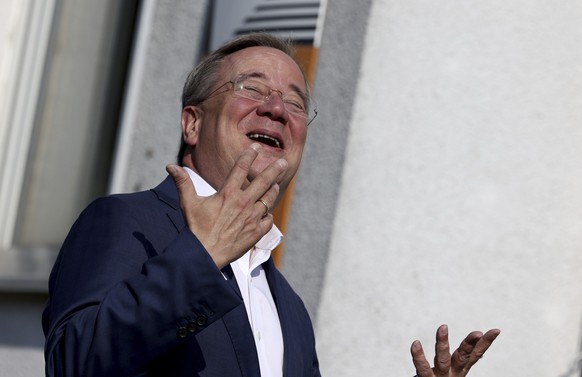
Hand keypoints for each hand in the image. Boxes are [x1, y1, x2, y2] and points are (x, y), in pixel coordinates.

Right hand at [166, 143, 287, 268]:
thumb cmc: (196, 228)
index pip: (241, 168)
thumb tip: (170, 166)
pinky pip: (268, 219)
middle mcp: (243, 203)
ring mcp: (252, 218)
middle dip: (275, 170)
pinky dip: (268, 215)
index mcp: (228, 193)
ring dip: (273, 191)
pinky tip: (266, 212)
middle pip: (264, 181)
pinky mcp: (256, 232)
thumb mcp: (188, 203)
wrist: (205, 254)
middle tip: (284, 162)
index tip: (256, 146)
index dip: (249, 155)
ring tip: (276, 185)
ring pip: (269, 199)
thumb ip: (182, 183)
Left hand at [411, 324, 499, 376]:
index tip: (496, 330)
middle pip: (462, 356)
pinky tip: (415, 343)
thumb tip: (480, 354)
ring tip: (443, 327)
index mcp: (460, 368)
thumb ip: (464, 361)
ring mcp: (441, 376)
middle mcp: (453, 372)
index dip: (485, 343)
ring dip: (443, 343)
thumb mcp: (456, 372)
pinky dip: (418, 357)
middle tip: (477, 332)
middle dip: (469, 344)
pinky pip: (422, 368)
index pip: (475, 354)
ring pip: (442, 359)